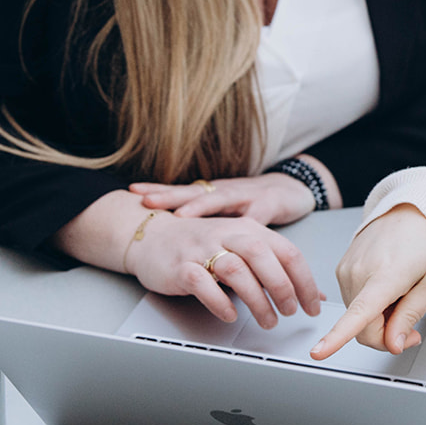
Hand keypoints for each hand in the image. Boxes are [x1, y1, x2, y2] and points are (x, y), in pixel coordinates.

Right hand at [127, 212, 323, 328]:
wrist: (152, 235)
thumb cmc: (201, 245)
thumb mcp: (243, 249)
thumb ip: (276, 269)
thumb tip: (313, 294)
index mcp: (249, 229)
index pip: (287, 251)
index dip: (304, 281)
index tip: (312, 305)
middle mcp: (228, 234)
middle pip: (263, 256)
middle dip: (282, 287)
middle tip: (290, 312)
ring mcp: (202, 248)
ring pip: (236, 270)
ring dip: (256, 299)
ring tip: (267, 320)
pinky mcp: (180, 266)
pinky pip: (202, 282)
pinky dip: (219, 301)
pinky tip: (230, 315)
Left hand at [131, 172, 315, 225]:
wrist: (291, 188)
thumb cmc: (252, 202)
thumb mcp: (224, 211)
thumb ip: (202, 222)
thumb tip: (171, 235)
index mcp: (212, 194)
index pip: (181, 190)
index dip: (158, 190)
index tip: (133, 191)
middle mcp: (226, 191)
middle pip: (193, 191)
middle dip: (170, 196)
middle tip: (148, 202)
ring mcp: (247, 196)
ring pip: (221, 199)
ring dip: (202, 205)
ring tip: (183, 214)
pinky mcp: (270, 205)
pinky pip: (257, 217)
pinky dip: (248, 224)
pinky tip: (240, 228)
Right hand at [310, 205, 425, 360]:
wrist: (408, 212)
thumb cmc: (424, 242)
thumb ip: (410, 316)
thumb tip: (393, 344)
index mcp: (385, 275)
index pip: (358, 313)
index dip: (337, 337)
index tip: (319, 352)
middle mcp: (359, 272)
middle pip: (362, 329)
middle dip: (386, 337)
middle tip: (410, 329)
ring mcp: (346, 270)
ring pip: (357, 319)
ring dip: (378, 320)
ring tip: (398, 296)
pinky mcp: (340, 270)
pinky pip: (352, 303)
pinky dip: (369, 307)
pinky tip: (385, 289)